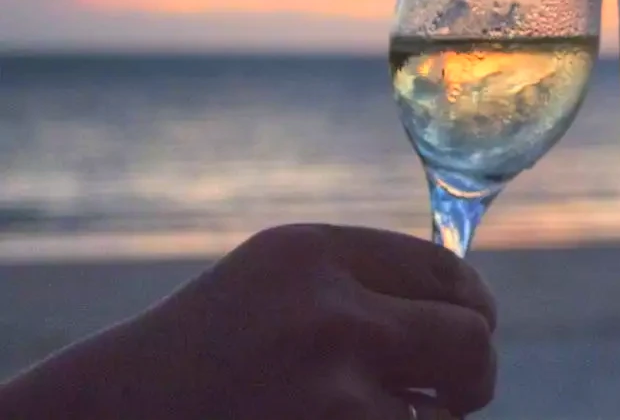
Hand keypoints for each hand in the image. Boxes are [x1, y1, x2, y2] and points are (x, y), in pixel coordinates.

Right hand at [0, 224, 496, 419]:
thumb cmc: (208, 352)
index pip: (448, 271)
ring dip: (432, 419)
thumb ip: (365, 279)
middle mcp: (327, 310)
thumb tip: (473, 302)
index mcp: (315, 252)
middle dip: (473, 369)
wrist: (110, 418)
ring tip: (371, 413)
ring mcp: (329, 390)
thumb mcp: (279, 283)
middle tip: (453, 387)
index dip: (473, 306)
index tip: (473, 326)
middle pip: (472, 338)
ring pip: (450, 409)